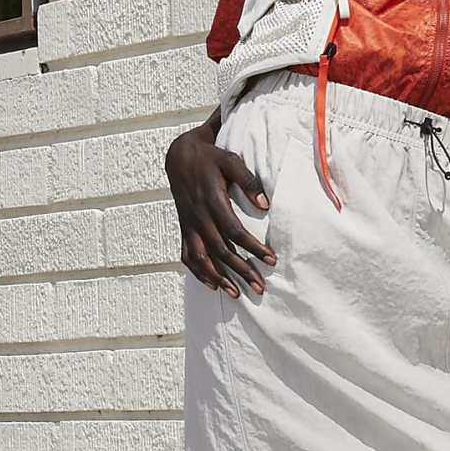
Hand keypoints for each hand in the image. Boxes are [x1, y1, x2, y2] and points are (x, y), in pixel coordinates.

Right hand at [164, 115, 274, 297]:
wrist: (178, 156)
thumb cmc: (210, 157)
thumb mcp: (230, 160)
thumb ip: (248, 181)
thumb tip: (265, 205)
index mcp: (211, 200)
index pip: (234, 231)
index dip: (253, 248)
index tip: (271, 260)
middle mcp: (198, 216)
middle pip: (221, 251)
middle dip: (241, 270)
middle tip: (260, 286)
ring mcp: (189, 224)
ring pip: (202, 258)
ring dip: (219, 278)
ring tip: (236, 294)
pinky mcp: (184, 228)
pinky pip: (187, 256)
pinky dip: (198, 272)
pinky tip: (212, 285)